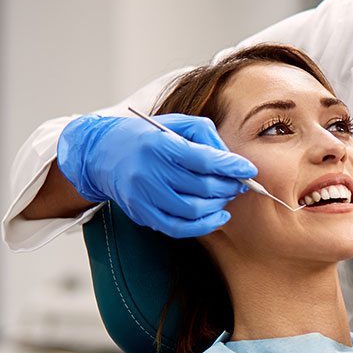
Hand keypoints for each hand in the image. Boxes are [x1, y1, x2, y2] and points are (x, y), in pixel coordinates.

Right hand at [57, 113, 256, 237]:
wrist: (103, 153)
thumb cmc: (148, 137)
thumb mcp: (177, 124)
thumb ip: (207, 136)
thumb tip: (232, 160)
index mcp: (160, 145)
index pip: (204, 159)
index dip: (231, 166)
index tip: (249, 169)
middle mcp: (149, 171)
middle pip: (202, 187)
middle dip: (228, 186)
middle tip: (239, 183)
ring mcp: (143, 196)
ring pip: (193, 210)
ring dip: (218, 205)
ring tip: (226, 196)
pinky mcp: (141, 213)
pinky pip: (178, 228)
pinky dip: (204, 226)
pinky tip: (218, 217)